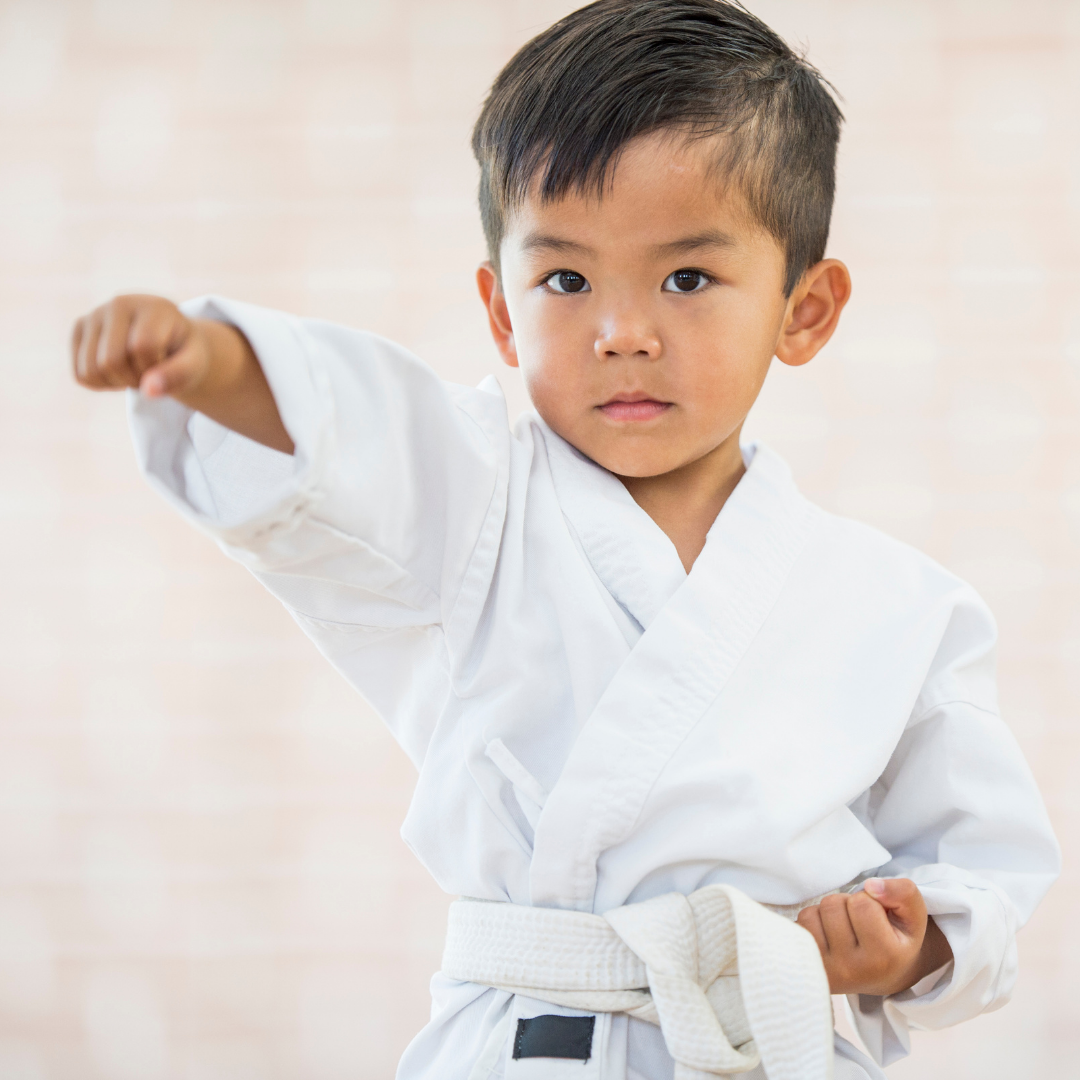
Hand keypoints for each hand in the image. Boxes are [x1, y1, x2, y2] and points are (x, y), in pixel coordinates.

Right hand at [72, 294, 212, 397]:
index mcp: (153, 306)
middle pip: (110, 360)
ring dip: (117, 383)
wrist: (169, 339)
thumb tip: (147, 390)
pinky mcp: (79, 329)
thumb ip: (178, 375)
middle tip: (151, 373)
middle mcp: (119, 303)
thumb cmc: (184, 352)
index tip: (167, 365)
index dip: (155, 369)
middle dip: (134, 379)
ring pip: (91, 370)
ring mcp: (95, 314)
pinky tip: (119, 371)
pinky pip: (80, 375)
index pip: (142, 347)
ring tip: (136, 372)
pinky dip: (101, 384)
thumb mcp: (194, 363)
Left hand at [796, 877, 952, 995]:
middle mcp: (853, 969)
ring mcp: (827, 971)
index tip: (879, 917)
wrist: (882, 976)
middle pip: (833, 905)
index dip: (870, 900)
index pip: (862, 903)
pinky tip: (830, 937)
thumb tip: (871, 885)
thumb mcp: (913, 917)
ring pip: (813, 913)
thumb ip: (904, 892)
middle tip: (860, 923)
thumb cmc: (896, 939)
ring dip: (828, 913)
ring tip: (845, 930)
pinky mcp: (809, 966)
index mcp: (885, 958)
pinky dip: (813, 921)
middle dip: (846, 904)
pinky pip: (800, 923)